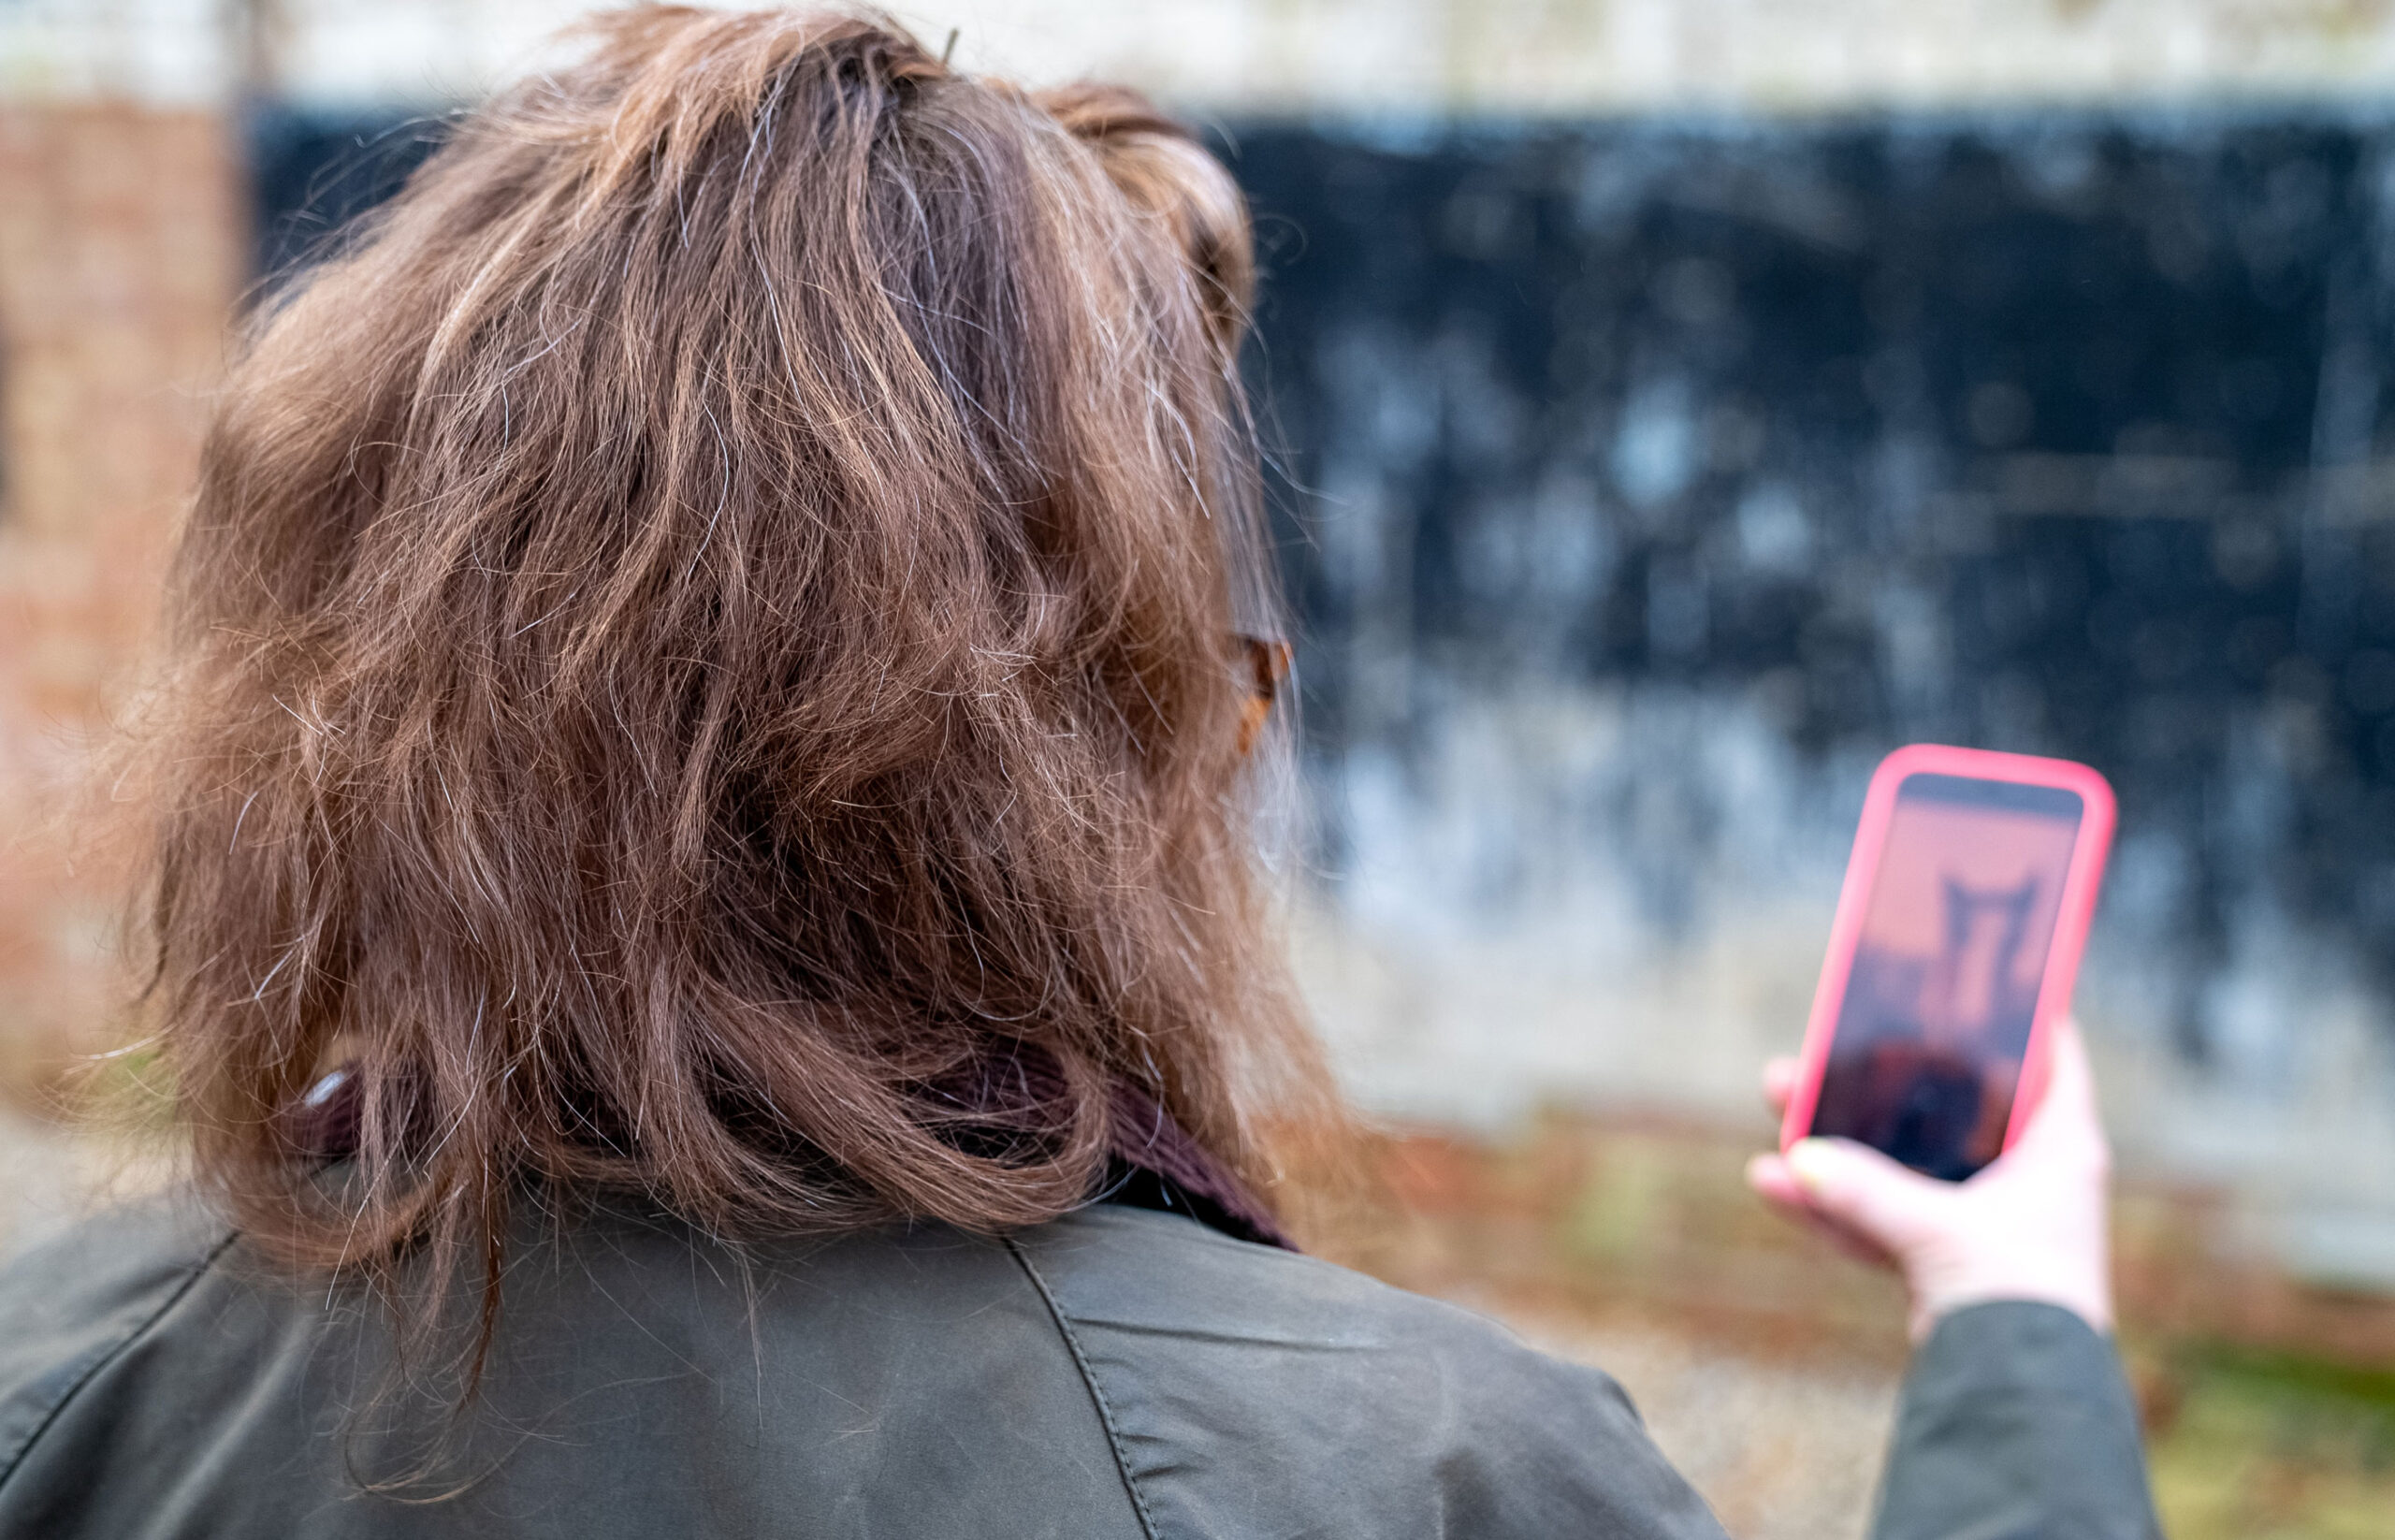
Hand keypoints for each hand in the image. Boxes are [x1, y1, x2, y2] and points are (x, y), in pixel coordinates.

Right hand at [1745, 1019, 2115, 1341]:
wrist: (2021, 1398)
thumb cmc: (2015, 1299)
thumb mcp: (1936, 1228)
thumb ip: (1865, 1192)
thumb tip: (1797, 1160)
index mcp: (2058, 1149)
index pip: (2050, 1061)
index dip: (2021, 1019)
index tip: (1981, 985)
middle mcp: (2024, 1178)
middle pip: (1946, 1109)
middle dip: (1877, 1086)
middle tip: (1823, 1050)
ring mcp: (1983, 1223)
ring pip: (1903, 1164)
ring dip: (1842, 1145)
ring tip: (1779, 1108)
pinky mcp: (1945, 1267)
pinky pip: (1883, 1222)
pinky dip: (1835, 1209)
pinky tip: (1775, 1185)